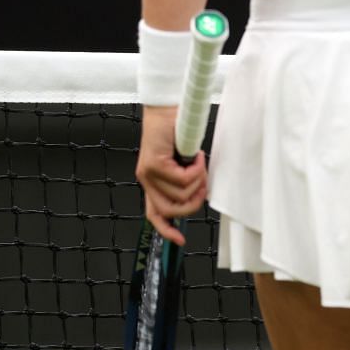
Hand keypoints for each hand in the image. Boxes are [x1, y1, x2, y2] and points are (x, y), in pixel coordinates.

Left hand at [136, 105, 208, 243]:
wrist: (166, 108)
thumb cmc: (175, 130)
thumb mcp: (181, 161)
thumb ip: (183, 179)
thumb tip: (197, 192)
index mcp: (152, 184)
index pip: (154, 215)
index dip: (167, 230)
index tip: (180, 240)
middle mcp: (146, 181)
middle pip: (172, 210)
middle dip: (194, 202)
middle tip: (204, 185)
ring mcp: (148, 174)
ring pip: (181, 194)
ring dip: (198, 180)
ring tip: (200, 163)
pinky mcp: (153, 165)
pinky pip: (182, 179)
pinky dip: (197, 169)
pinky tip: (197, 156)